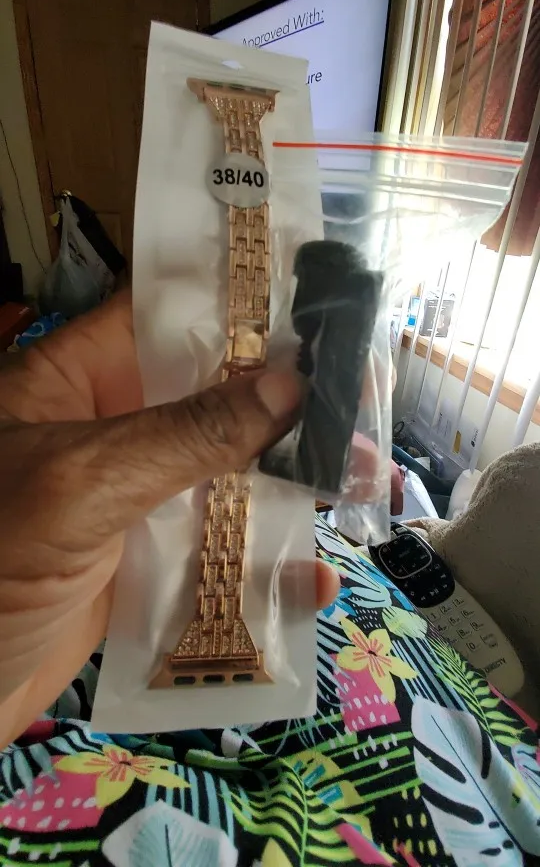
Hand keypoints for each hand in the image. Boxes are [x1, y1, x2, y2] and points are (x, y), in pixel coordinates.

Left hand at [0, 291, 338, 744]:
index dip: (239, 306)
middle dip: (289, 406)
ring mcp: (127, 500)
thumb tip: (291, 384)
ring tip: (367, 488)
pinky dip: (262, 566)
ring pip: (222, 475)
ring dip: (292, 484)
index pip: (165, 314)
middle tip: (365, 414)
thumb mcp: (82, 484)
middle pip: (210, 397)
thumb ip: (185, 434)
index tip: (320, 313)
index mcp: (74, 380)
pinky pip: (212, 551)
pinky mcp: (141, 566)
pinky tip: (309, 583)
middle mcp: (107, 429)